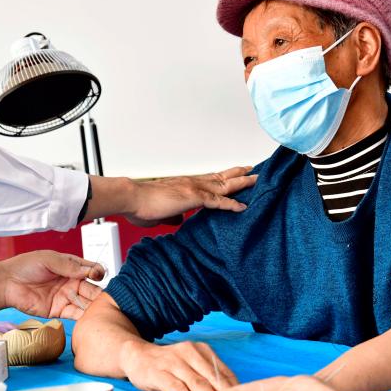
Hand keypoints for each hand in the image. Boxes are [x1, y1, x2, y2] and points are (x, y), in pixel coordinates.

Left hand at [2, 251, 104, 319]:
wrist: (7, 282)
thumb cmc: (26, 266)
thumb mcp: (49, 259)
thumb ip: (69, 266)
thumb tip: (89, 270)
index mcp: (70, 267)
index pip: (90, 270)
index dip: (97, 272)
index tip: (98, 275)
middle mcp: (70, 282)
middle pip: (91, 288)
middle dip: (99, 292)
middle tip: (106, 297)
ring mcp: (65, 297)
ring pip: (85, 302)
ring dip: (94, 306)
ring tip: (101, 309)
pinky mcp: (58, 310)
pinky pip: (74, 314)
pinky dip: (83, 317)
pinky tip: (90, 317)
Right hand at [120, 340, 237, 390]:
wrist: (136, 355)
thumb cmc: (168, 364)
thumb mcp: (191, 363)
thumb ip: (208, 374)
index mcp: (202, 350)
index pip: (223, 372)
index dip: (234, 389)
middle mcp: (189, 352)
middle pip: (212, 379)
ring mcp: (174, 362)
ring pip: (197, 384)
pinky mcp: (159, 373)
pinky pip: (178, 389)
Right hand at [125, 166, 255, 225]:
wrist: (132, 199)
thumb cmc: (141, 205)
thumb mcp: (162, 212)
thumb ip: (174, 215)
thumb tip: (180, 220)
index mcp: (185, 184)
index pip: (210, 179)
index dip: (224, 177)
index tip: (235, 174)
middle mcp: (192, 182)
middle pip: (222, 176)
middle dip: (239, 173)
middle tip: (253, 169)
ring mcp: (194, 188)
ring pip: (225, 184)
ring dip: (242, 182)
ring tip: (258, 180)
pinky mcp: (194, 198)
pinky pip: (218, 202)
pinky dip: (231, 204)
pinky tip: (243, 207)